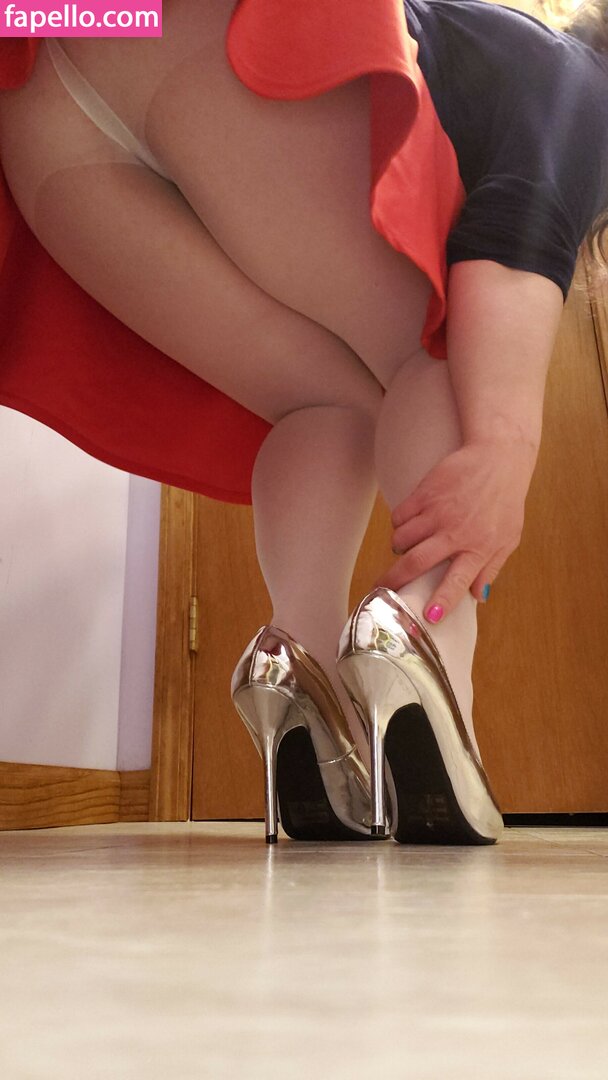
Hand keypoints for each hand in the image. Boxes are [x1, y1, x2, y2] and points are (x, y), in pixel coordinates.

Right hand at [377, 439, 537, 620]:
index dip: (441, 600)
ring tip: (406, 547)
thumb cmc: (505, 499)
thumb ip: (491, 568)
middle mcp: (456, 532)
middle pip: (417, 562)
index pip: (457, 581)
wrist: (498, 456)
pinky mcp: (425, 493)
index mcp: (480, 547)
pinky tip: (409, 523)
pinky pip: (399, 517)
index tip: (427, 616)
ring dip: (399, 548)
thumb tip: (477, 597)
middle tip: (380, 591)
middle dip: (395, 580)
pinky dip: (399, 524)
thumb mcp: (508, 537)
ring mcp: (437, 511)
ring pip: (402, 539)